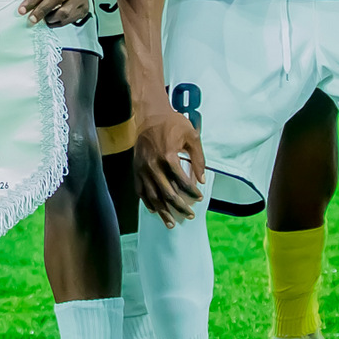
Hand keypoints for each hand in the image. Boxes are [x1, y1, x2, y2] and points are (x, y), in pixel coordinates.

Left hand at [19, 0, 91, 28]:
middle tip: (32, 19)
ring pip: (66, 12)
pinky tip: (53, 20)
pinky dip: (59, 22)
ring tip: (44, 18)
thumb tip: (27, 9)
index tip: (22, 10)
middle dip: (42, 11)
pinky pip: (70, 20)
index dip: (33, 0)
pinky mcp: (85, 8)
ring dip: (51, 18)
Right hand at [132, 106, 206, 225]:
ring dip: (163, 211)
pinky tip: (155, 210)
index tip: (199, 198)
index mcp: (168, 157)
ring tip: (171, 223)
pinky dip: (148, 202)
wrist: (149, 116)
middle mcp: (153, 166)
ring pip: (152, 196)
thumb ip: (198, 158)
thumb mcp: (192, 136)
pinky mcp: (136, 169)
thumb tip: (202, 179)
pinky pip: (140, 191)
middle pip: (167, 193)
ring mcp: (142, 169)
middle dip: (179, 207)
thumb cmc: (172, 124)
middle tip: (189, 215)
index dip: (192, 192)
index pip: (182, 182)